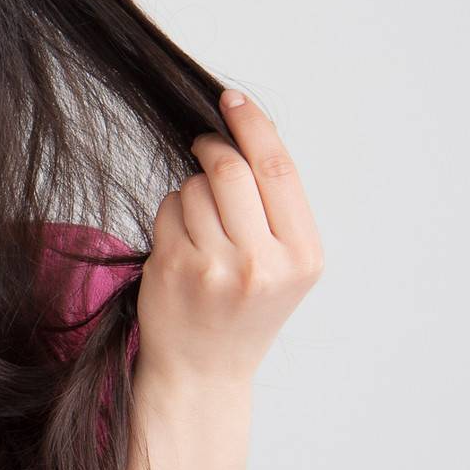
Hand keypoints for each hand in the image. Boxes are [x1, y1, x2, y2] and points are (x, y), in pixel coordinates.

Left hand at [136, 88, 323, 388]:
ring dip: (189, 190)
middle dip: (211, 148)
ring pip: (192, 187)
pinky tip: (179, 244)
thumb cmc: (243, 310)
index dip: (252, 124)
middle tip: (203, 146)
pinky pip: (166, 209)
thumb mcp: (283, 265)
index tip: (231, 98)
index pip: (277, 168)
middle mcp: (263, 263)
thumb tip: (245, 131)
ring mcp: (215, 268)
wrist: (204, 372)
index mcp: (302, 255)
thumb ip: (275, 207)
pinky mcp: (173, 270)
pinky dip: (170, 213)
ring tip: (199, 227)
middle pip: (229, 168)